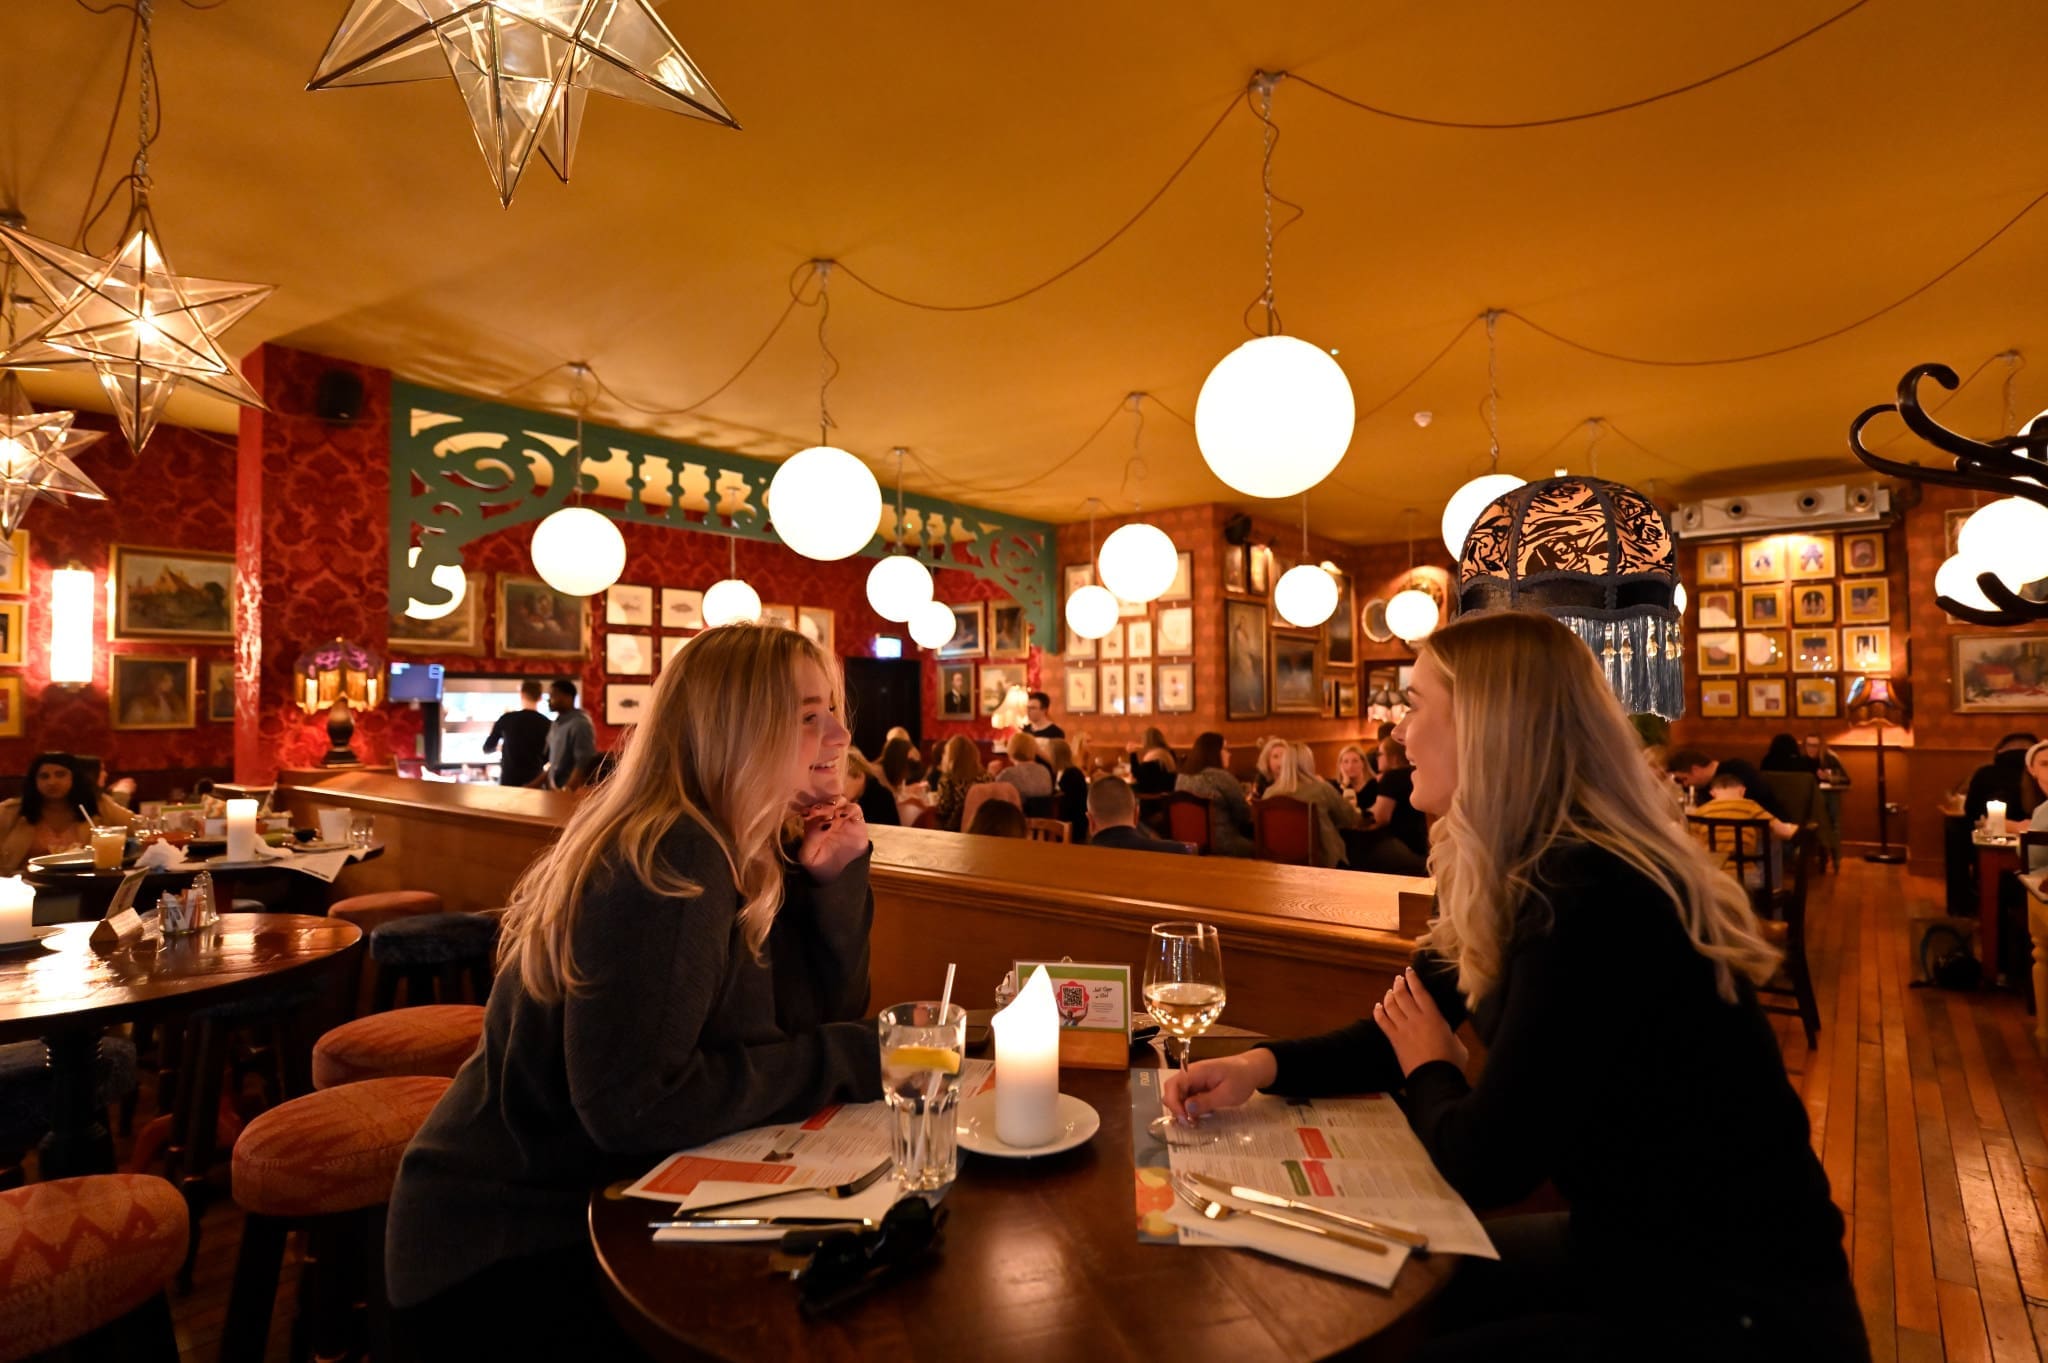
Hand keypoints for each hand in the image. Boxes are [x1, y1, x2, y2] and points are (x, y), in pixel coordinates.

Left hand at [797, 798, 867, 882]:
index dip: (808, 809)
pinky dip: (850, 808)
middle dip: (821, 804)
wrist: (840, 876)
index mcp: (812, 822)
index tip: (806, 814)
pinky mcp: (856, 820)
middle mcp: (827, 816)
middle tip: (818, 811)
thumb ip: (810, 839)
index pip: (809, 809)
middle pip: (824, 802)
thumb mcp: (808, 856)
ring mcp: (842, 817)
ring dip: (834, 803)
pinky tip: (843, 815)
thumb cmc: (820, 865)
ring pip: (839, 801)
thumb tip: (822, 823)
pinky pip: (855, 809)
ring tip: (831, 813)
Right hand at [1160, 1048, 1276, 1124]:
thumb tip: (1186, 1109)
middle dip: (1175, 1107)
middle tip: (1189, 1123)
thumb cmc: (1241, 1079)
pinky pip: (1187, 1096)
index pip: (1173, 1085)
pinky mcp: (1198, 1085)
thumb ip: (1206, 1101)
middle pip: (1171, 1089)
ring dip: (1182, 1109)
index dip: (1174, 1103)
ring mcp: (1194, 1079)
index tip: (1184, 1119)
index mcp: (1197, 1071)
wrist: (1252, 1069)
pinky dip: (1189, 1107)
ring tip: (1194, 1122)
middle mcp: (1191, 1074)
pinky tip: (1198, 1116)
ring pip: (1178, 1094)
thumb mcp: (1227, 1094)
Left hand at [1374, 967, 1467, 1076]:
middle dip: (1400, 985)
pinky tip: (1377, 1007)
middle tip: (1398, 979)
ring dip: (1389, 996)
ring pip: (1391, 1005)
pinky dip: (1378, 1012)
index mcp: (1433, 1017)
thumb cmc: (1451, 1062)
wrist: (1434, 1079)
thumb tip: (1446, 1032)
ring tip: (1390, 991)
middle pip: (1403, 995)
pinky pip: (1382, 1021)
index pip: (1421, 992)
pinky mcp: (1394, 1040)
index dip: (1414, 980)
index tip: (1409, 972)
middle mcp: (1416, 1019)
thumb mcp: (1457, 1043)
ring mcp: (1403, 1029)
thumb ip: (1449, 1033)